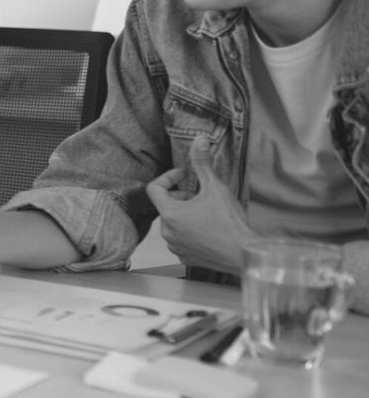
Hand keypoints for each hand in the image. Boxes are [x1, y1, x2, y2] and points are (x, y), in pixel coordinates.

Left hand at [145, 137, 253, 273]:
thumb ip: (203, 163)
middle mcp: (167, 232)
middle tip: (202, 195)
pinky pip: (181, 238)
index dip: (169, 177)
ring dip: (186, 214)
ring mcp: (175, 246)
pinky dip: (190, 230)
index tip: (184, 175)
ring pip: (174, 222)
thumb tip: (199, 140)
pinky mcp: (185, 257)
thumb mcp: (215, 188)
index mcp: (169, 213)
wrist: (244, 254)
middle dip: (182, 196)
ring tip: (207, 212)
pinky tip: (208, 228)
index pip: (154, 188)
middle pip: (166, 205)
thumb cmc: (229, 223)